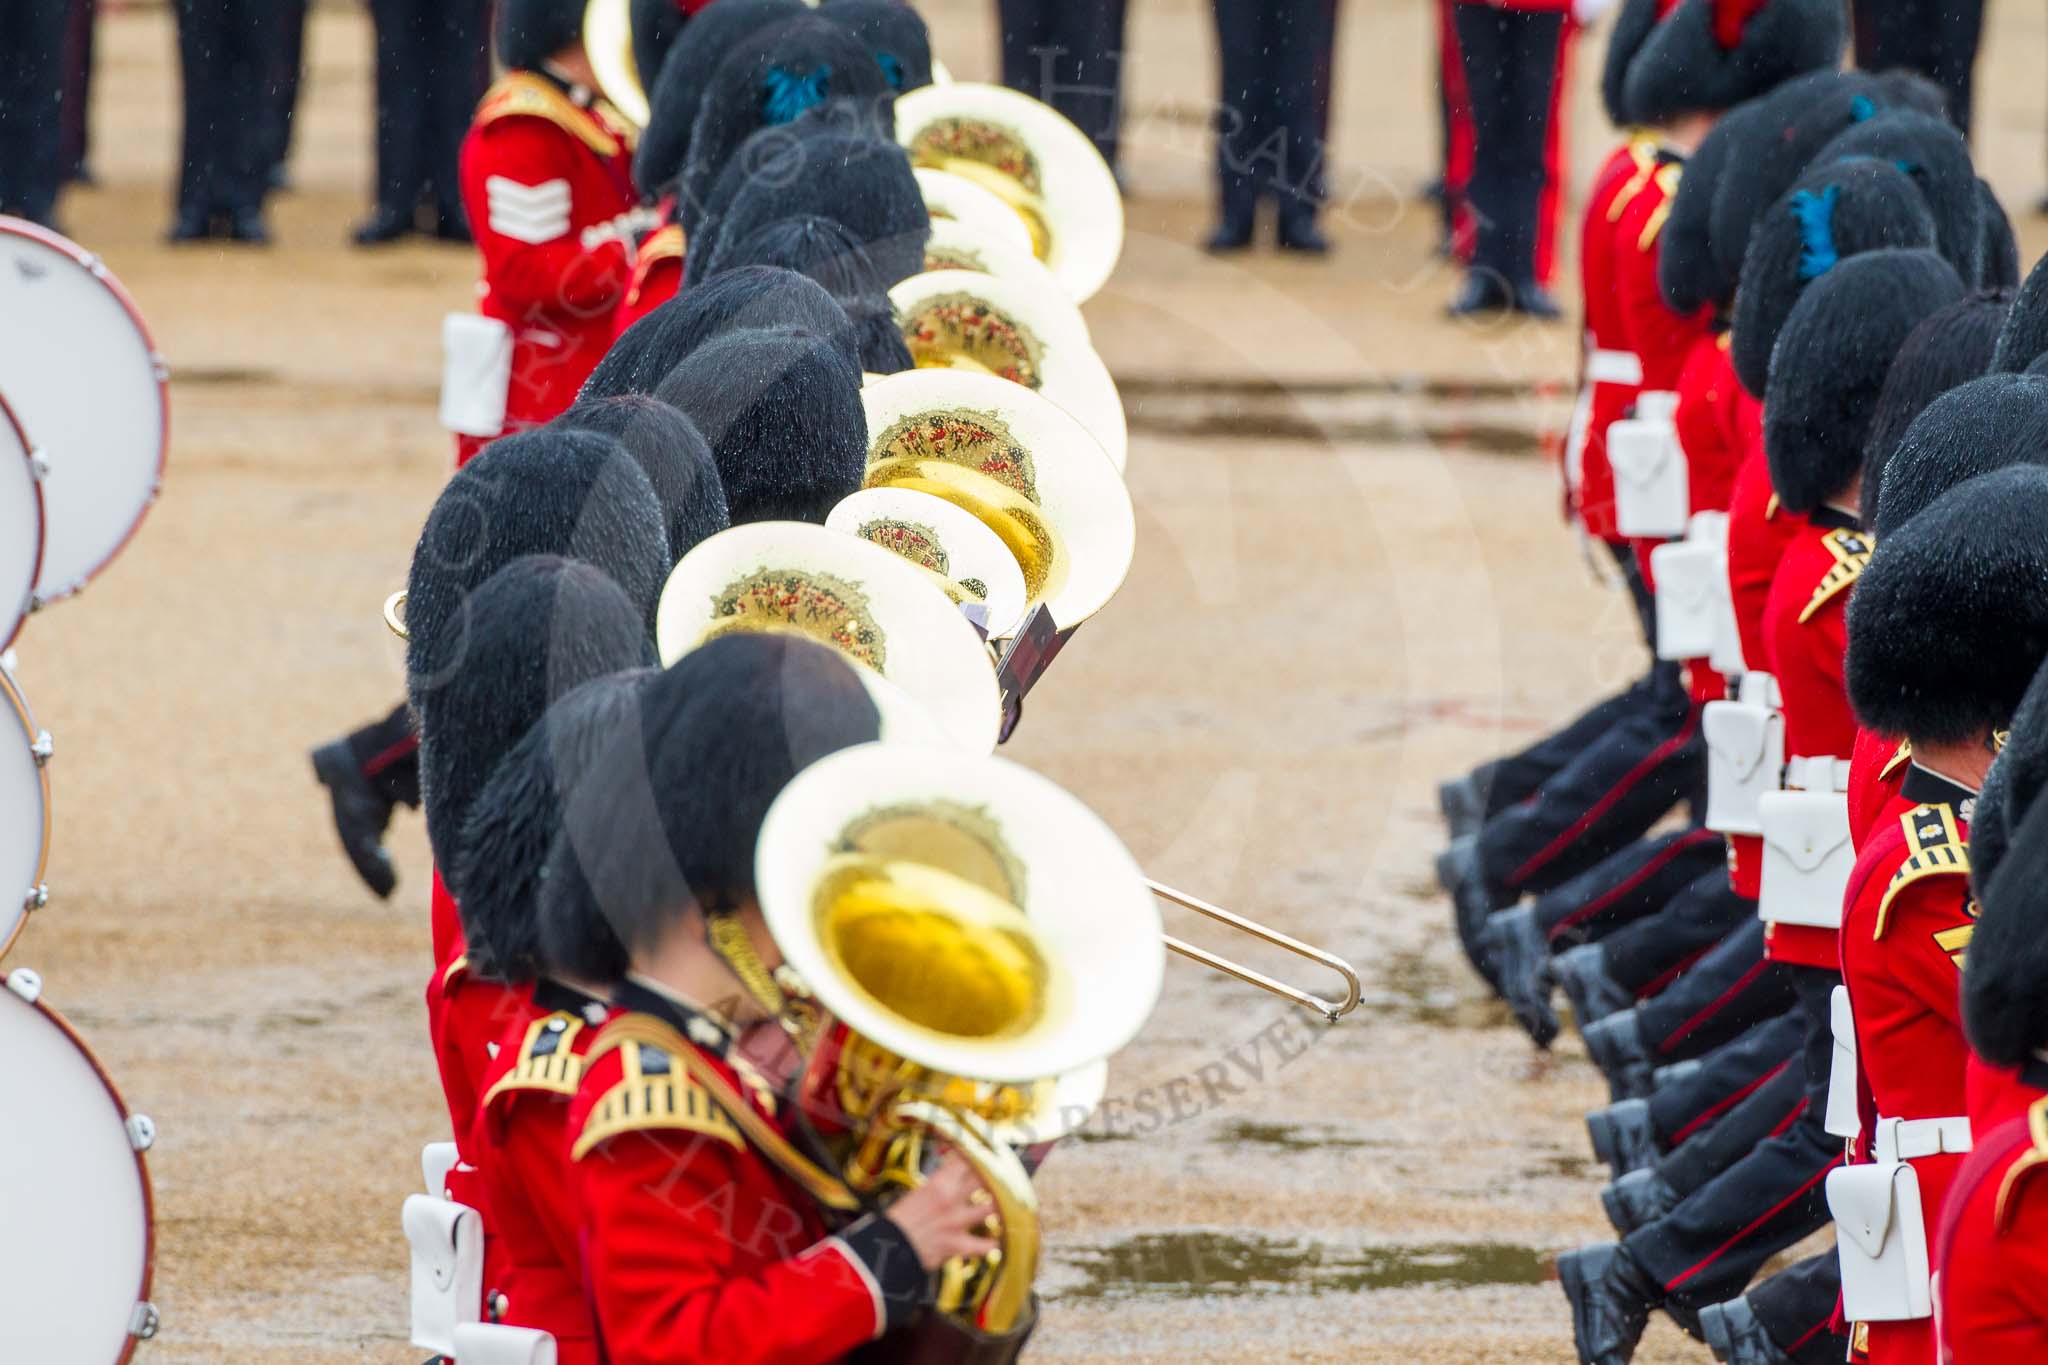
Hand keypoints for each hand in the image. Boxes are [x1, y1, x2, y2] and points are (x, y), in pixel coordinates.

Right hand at [887, 1153, 999, 1270]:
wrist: (886, 1247)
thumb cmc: (899, 1220)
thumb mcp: (918, 1194)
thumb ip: (940, 1185)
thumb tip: (954, 1176)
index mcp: (939, 1182)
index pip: (968, 1159)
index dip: (981, 1155)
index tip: (988, 1155)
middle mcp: (951, 1198)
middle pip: (985, 1179)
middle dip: (997, 1178)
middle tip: (1005, 1179)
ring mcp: (956, 1221)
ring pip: (990, 1208)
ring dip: (999, 1208)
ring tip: (1007, 1207)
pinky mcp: (956, 1244)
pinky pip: (983, 1246)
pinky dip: (991, 1245)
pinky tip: (997, 1243)